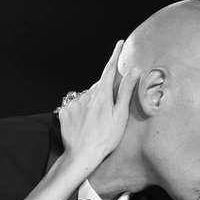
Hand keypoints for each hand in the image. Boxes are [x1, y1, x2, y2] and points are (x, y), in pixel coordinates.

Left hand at [58, 43, 139, 174]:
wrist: (81, 156)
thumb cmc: (105, 139)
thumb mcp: (121, 116)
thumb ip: (126, 92)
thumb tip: (134, 71)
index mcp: (102, 95)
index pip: (109, 70)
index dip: (115, 55)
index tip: (118, 43)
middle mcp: (86, 95)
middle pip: (99, 86)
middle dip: (106, 91)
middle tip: (110, 109)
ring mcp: (73, 103)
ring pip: (87, 96)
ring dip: (93, 102)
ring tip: (97, 122)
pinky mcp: (64, 111)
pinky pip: (76, 105)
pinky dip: (82, 110)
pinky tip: (86, 123)